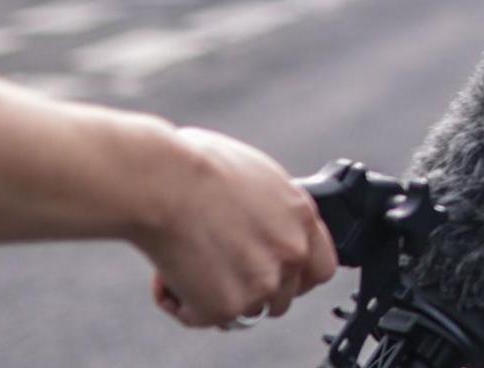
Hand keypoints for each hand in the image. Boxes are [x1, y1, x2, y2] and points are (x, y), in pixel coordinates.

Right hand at [133, 127, 337, 328]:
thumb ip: (271, 211)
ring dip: (215, 297)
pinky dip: (179, 302)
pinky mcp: (225, 306)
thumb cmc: (196, 165)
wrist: (163, 182)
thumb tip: (260, 221)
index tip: (271, 273)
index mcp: (302, 217)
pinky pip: (201, 317)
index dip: (295, 276)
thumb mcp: (256, 178)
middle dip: (251, 290)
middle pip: (282, 297)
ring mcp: (262, 283)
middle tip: (217, 269)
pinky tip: (165, 272)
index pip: (320, 268)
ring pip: (242, 311)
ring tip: (184, 265)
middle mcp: (290, 253)